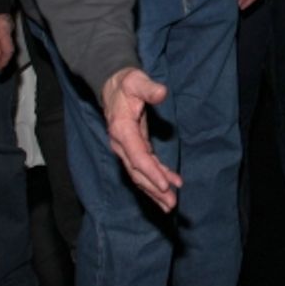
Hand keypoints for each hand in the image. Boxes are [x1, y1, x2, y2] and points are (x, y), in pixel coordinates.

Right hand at [101, 67, 182, 210]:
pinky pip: (144, 167)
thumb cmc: (127, 83)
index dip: (151, 172)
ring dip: (155, 190)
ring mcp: (126, 149)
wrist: (113, 86)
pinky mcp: (133, 148)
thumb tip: (162, 93)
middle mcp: (121, 144)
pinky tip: (171, 185)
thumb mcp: (137, 81)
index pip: (137, 157)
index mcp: (122, 130)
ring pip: (139, 174)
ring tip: (170, 204)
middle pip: (137, 172)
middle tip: (171, 204)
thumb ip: (149, 88)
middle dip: (154, 189)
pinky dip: (157, 177)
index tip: (165, 186)